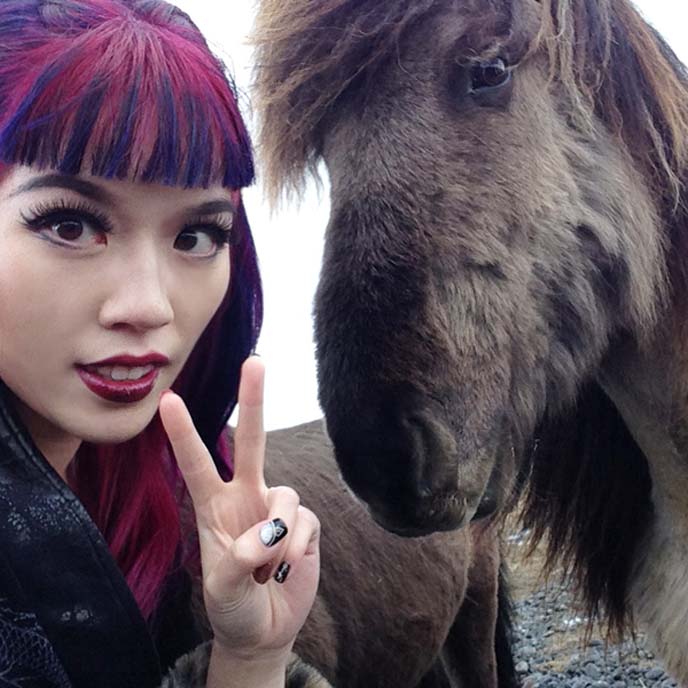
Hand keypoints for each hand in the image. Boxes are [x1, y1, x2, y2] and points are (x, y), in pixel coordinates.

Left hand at [159, 357, 320, 661]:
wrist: (265, 629)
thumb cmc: (233, 607)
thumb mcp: (222, 591)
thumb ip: (237, 562)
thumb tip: (268, 534)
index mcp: (214, 507)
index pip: (196, 464)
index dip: (184, 433)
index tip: (169, 399)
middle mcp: (246, 496)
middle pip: (252, 441)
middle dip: (253, 401)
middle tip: (255, 360)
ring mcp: (277, 509)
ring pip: (286, 497)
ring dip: (278, 538)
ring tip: (267, 570)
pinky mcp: (306, 523)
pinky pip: (306, 522)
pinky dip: (296, 548)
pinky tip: (287, 567)